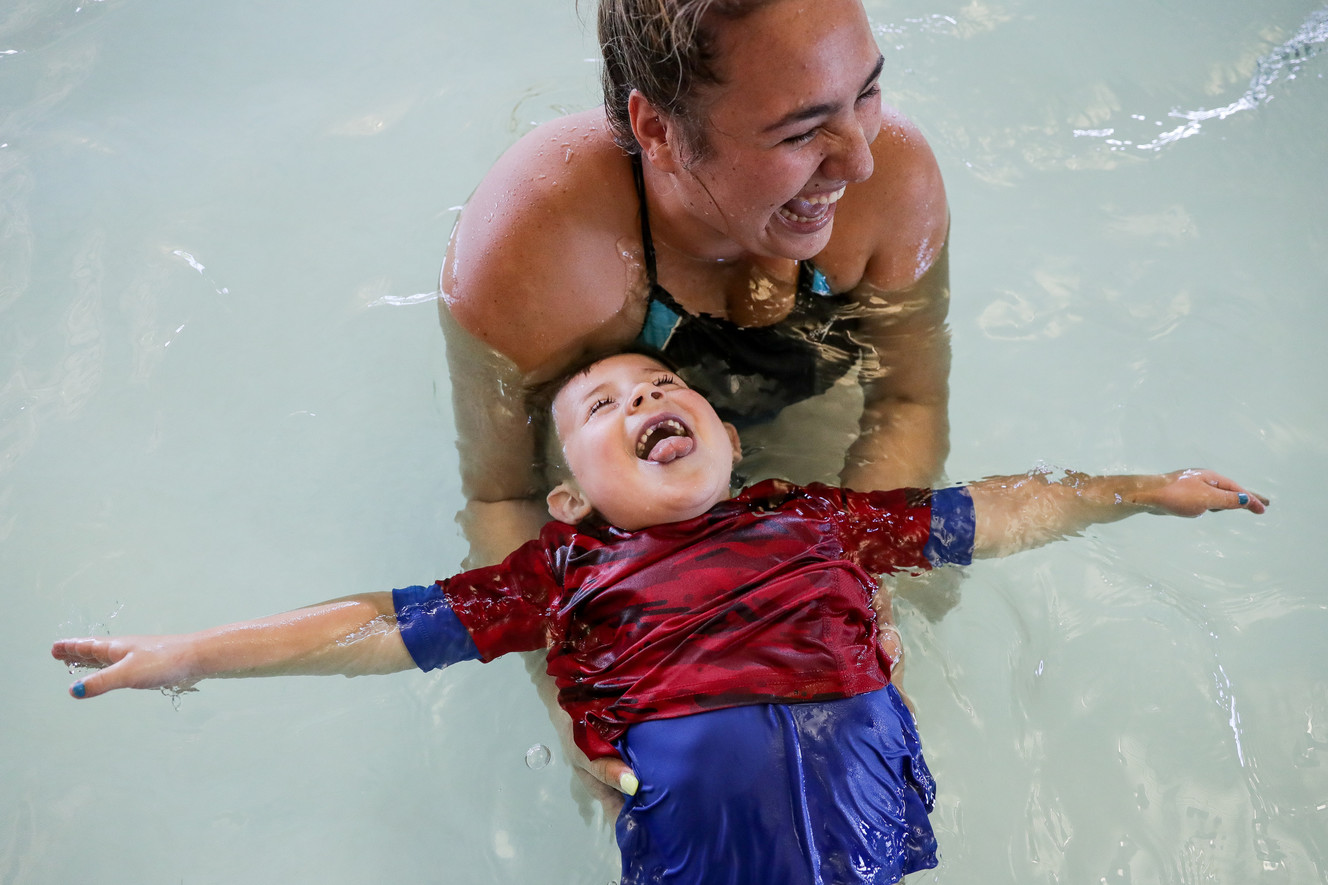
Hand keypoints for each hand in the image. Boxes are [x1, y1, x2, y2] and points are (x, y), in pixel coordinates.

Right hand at [51, 635, 196, 698]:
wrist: (196, 657)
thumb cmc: (162, 662)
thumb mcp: (127, 674)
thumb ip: (101, 682)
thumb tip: (73, 690)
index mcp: (115, 648)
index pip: (87, 647)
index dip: (71, 648)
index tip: (55, 647)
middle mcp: (124, 650)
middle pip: (94, 650)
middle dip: (77, 652)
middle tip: (59, 653)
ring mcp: (137, 656)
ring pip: (107, 657)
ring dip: (90, 659)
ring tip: (78, 661)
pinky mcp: (148, 665)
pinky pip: (120, 665)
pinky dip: (108, 667)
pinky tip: (114, 671)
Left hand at [1132, 469, 1268, 517]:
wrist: (1147, 495)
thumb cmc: (1178, 496)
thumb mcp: (1207, 499)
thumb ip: (1226, 500)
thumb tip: (1245, 499)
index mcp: (1211, 478)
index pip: (1237, 490)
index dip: (1251, 499)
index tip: (1264, 508)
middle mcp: (1204, 479)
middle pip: (1230, 490)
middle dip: (1245, 498)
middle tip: (1262, 504)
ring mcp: (1193, 486)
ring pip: (1217, 495)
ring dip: (1229, 501)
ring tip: (1243, 505)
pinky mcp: (1183, 494)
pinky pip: (1205, 500)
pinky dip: (1214, 504)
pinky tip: (1213, 508)